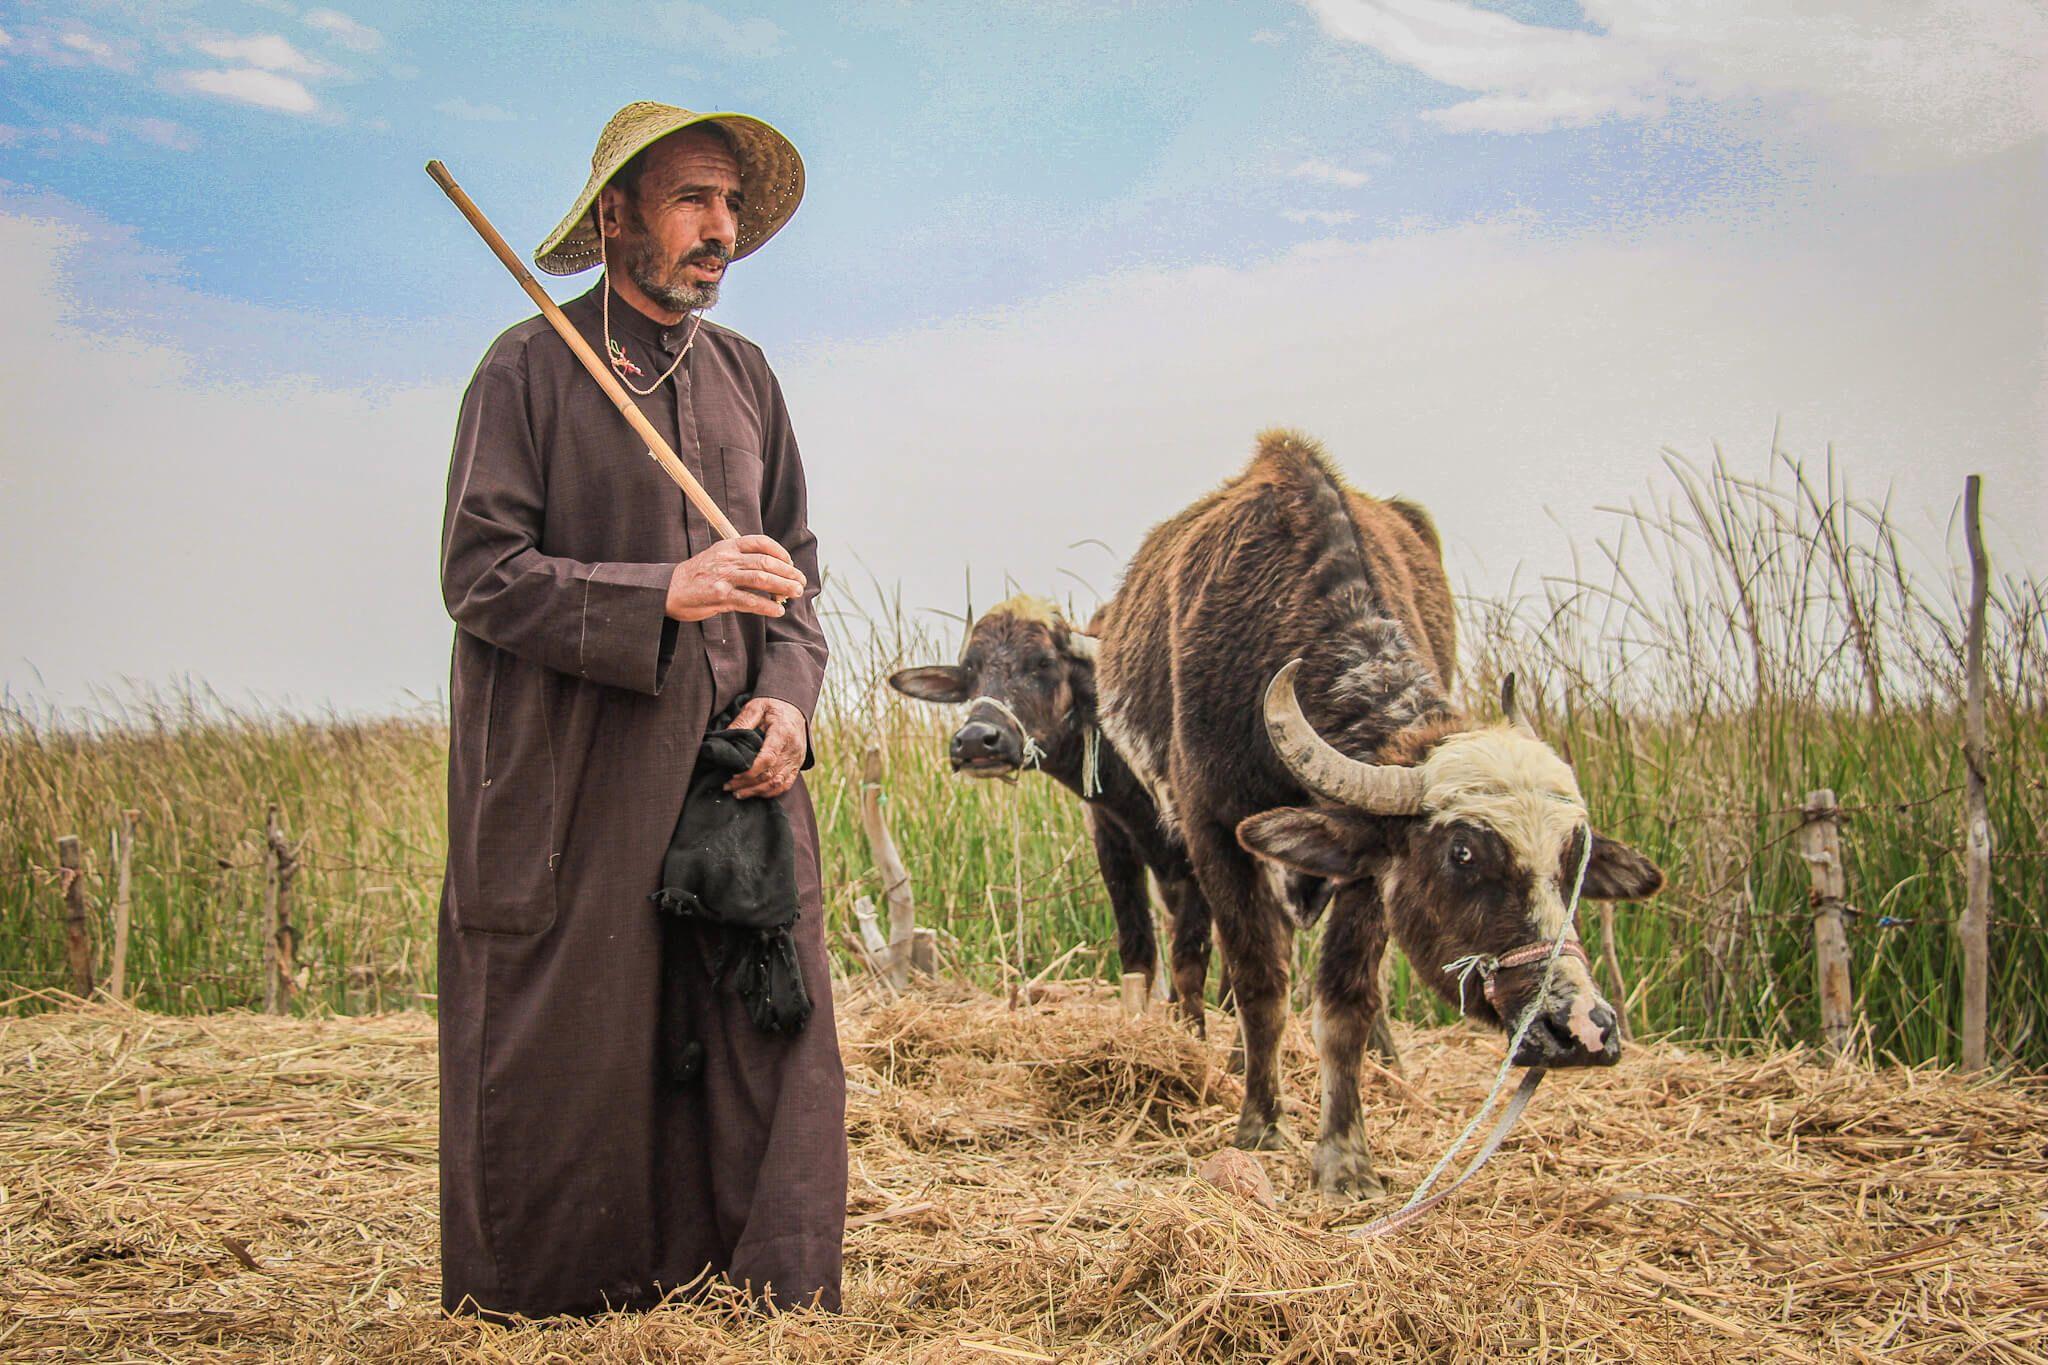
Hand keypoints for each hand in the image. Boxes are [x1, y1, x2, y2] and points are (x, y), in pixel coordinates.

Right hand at [666, 536, 805, 622]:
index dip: (780, 551)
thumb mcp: (717, 557)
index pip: (761, 542)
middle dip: (788, 572)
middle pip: (766, 562)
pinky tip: (778, 611)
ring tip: (796, 593)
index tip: (790, 563)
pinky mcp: (720, 596)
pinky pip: (749, 601)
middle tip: (800, 582)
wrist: (669, 589)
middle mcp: (728, 559)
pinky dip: (767, 606)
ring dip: (783, 587)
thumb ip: (740, 560)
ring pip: (761, 579)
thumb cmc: (697, 575)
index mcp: (728, 546)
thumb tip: (770, 572)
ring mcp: (724, 577)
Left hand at [725, 696, 806, 799]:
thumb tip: (726, 737)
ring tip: (738, 793)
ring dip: (756, 791)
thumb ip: (742, 721)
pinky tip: (754, 793)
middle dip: (747, 783)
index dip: (750, 771)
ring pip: (777, 783)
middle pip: (770, 774)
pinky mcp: (797, 765)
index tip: (733, 775)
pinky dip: (769, 792)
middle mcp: (793, 749)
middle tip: (728, 786)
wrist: (794, 708)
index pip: (768, 758)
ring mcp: (796, 759)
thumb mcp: (756, 706)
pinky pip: (785, 785)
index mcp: (783, 733)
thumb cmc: (773, 707)